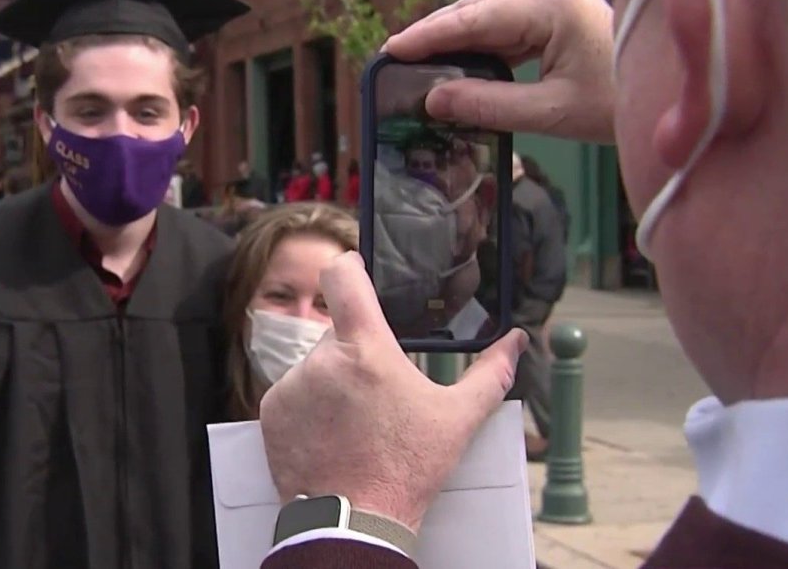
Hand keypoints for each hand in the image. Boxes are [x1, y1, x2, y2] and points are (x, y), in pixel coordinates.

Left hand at [259, 252, 525, 531]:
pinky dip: (307, 407)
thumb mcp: (457, 419)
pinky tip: (330, 434)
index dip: (350, 267)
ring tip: (354, 422)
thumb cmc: (406, 469)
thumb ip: (491, 373)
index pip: (343, 276)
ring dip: (330, 382)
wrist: (355, 520)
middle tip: (376, 391)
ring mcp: (292, 385)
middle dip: (355, 352)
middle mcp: (322, 359)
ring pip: (313, 365)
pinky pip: (290, 393)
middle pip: (336, 332)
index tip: (357, 274)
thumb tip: (517, 341)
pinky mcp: (270, 412)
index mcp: (366, 349)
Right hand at [382, 0, 616, 143]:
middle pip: (480, 7)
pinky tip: (459, 56)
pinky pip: (510, 16)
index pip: (476, 17)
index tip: (393, 48)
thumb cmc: (624, 104)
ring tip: (420, 58)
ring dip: (460, 36)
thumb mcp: (551, 113)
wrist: (677, 92)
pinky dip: (485, 38)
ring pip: (492, 10)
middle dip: (441, 34)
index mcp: (556, 1)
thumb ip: (487, 105)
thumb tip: (435, 99)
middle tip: (398, 56)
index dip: (430, 35)